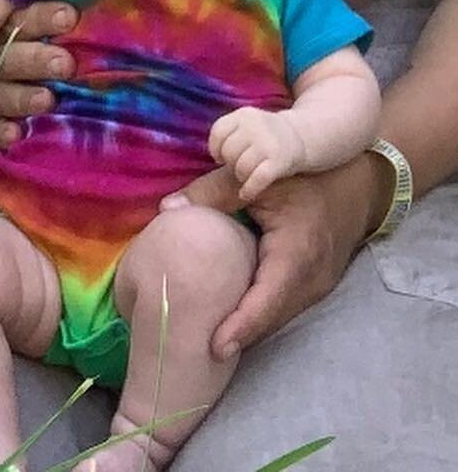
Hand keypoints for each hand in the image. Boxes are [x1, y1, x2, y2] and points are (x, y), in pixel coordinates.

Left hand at [162, 152, 383, 355]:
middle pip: (271, 317)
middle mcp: (312, 279)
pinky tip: (235, 316)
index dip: (241, 326)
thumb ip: (211, 192)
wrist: (357, 185)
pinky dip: (261, 313)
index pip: (267, 301)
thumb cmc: (305, 176)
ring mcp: (318, 287)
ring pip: (279, 316)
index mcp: (296, 254)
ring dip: (249, 327)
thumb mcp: (257, 179)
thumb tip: (167, 210)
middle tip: (200, 347)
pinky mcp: (316, 285)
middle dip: (239, 334)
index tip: (215, 347)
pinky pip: (285, 306)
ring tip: (211, 338)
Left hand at [209, 106, 305, 203]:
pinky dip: (248, 189)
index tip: (220, 158)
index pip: (218, 132)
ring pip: (240, 166)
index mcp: (243, 115)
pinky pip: (256, 179)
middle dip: (230, 163)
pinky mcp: (279, 160)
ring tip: (245, 177)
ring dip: (240, 176)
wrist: (304, 136)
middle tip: (238, 168)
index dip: (216, 149)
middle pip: (228, 151)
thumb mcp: (248, 125)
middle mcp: (254, 125)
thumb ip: (230, 134)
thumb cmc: (267, 136)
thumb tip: (209, 158)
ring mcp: (267, 142)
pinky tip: (246, 193)